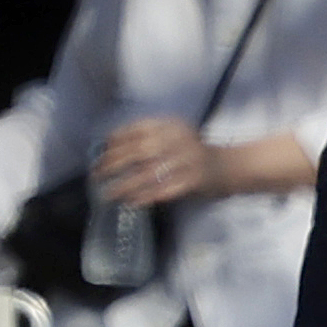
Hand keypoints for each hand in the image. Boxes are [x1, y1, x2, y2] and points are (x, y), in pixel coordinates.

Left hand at [94, 117, 218, 209]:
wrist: (229, 166)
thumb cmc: (194, 151)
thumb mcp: (173, 134)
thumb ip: (147, 136)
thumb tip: (109, 147)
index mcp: (170, 125)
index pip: (135, 130)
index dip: (114, 142)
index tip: (100, 153)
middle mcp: (178, 140)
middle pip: (138, 151)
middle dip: (113, 163)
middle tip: (97, 174)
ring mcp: (187, 161)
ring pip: (148, 174)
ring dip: (125, 185)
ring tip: (108, 193)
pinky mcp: (194, 181)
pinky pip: (164, 190)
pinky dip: (146, 197)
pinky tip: (132, 202)